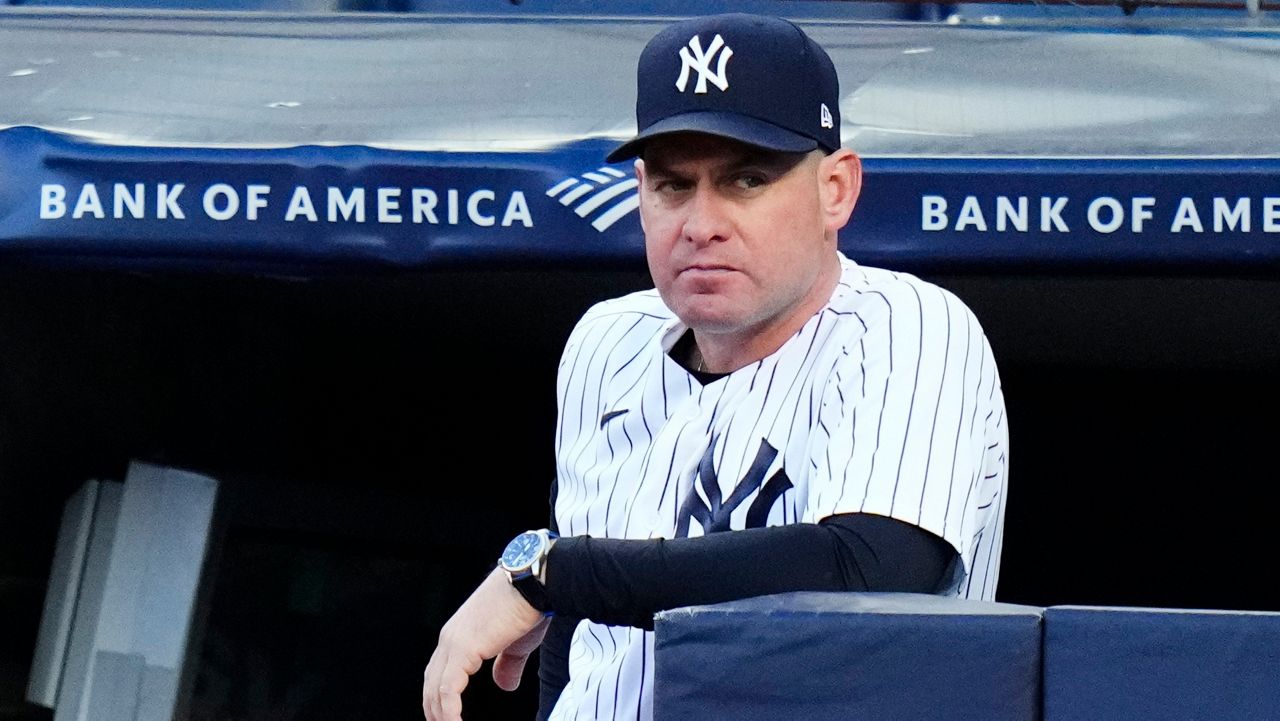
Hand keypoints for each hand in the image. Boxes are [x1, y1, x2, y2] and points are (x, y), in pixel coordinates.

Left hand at [422, 568, 548, 720]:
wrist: (535, 583)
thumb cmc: (528, 606)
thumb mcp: (517, 644)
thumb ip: (507, 665)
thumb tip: (504, 685)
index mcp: (460, 634)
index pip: (439, 673)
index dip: (440, 698)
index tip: (447, 717)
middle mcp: (450, 637)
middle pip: (431, 683)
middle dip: (435, 710)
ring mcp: (453, 642)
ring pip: (435, 689)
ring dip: (440, 715)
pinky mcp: (462, 648)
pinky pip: (447, 689)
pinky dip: (449, 711)